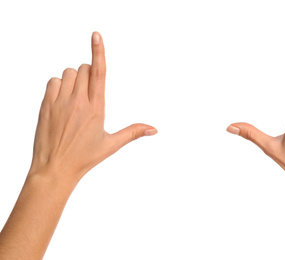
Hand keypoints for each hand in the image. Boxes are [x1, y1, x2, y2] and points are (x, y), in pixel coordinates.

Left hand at [29, 32, 156, 183]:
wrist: (54, 168)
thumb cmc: (84, 158)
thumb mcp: (111, 145)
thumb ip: (133, 132)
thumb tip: (154, 129)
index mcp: (96, 109)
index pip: (98, 73)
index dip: (98, 52)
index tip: (96, 35)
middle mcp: (78, 102)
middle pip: (83, 68)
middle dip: (88, 73)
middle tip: (88, 91)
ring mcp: (60, 102)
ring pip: (68, 72)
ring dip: (74, 78)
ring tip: (76, 97)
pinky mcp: (46, 105)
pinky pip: (53, 81)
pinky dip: (60, 84)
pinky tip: (63, 99)